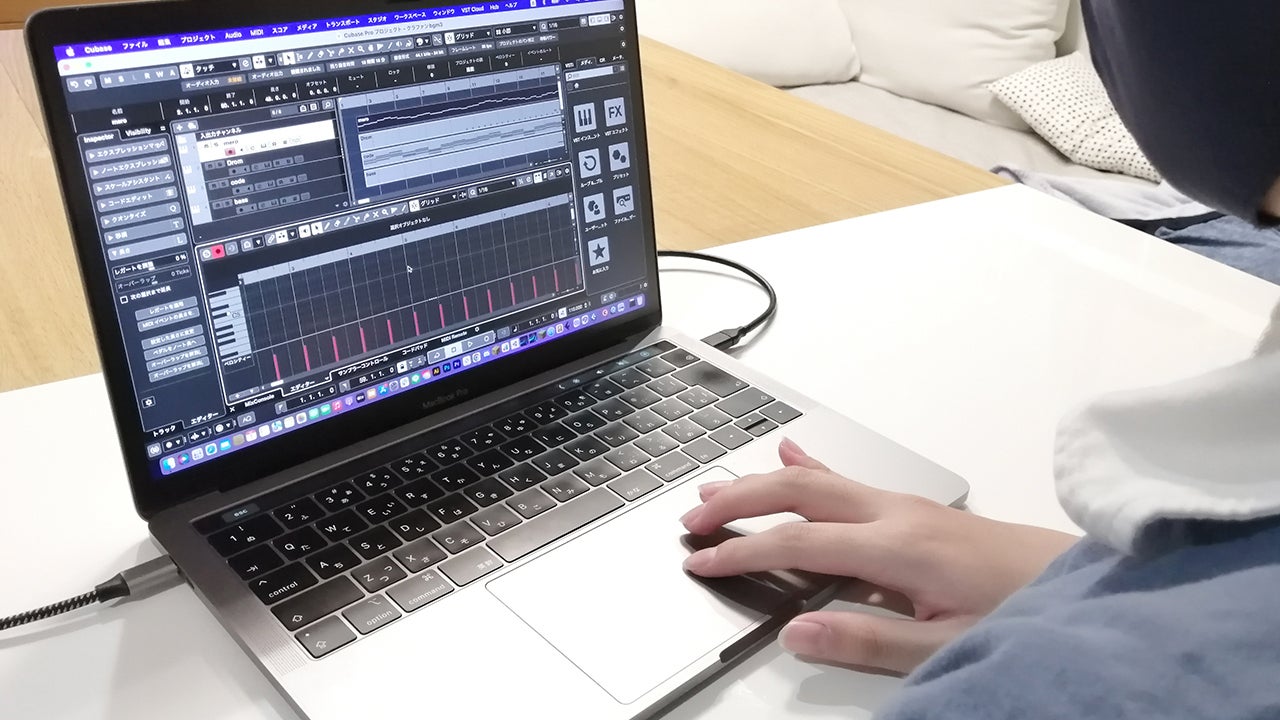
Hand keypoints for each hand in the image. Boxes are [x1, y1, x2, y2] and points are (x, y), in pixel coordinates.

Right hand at [680, 438, 1077, 673]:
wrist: (1076, 584)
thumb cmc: (1019, 614)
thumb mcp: (944, 645)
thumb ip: (867, 638)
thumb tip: (796, 631)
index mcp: (895, 548)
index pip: (798, 543)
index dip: (743, 553)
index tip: (702, 564)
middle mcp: (893, 514)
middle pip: (797, 492)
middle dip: (738, 502)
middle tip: (691, 519)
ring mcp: (903, 505)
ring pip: (816, 479)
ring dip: (760, 481)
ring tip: (714, 488)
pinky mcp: (913, 508)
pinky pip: (847, 477)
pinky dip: (810, 463)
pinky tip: (790, 450)